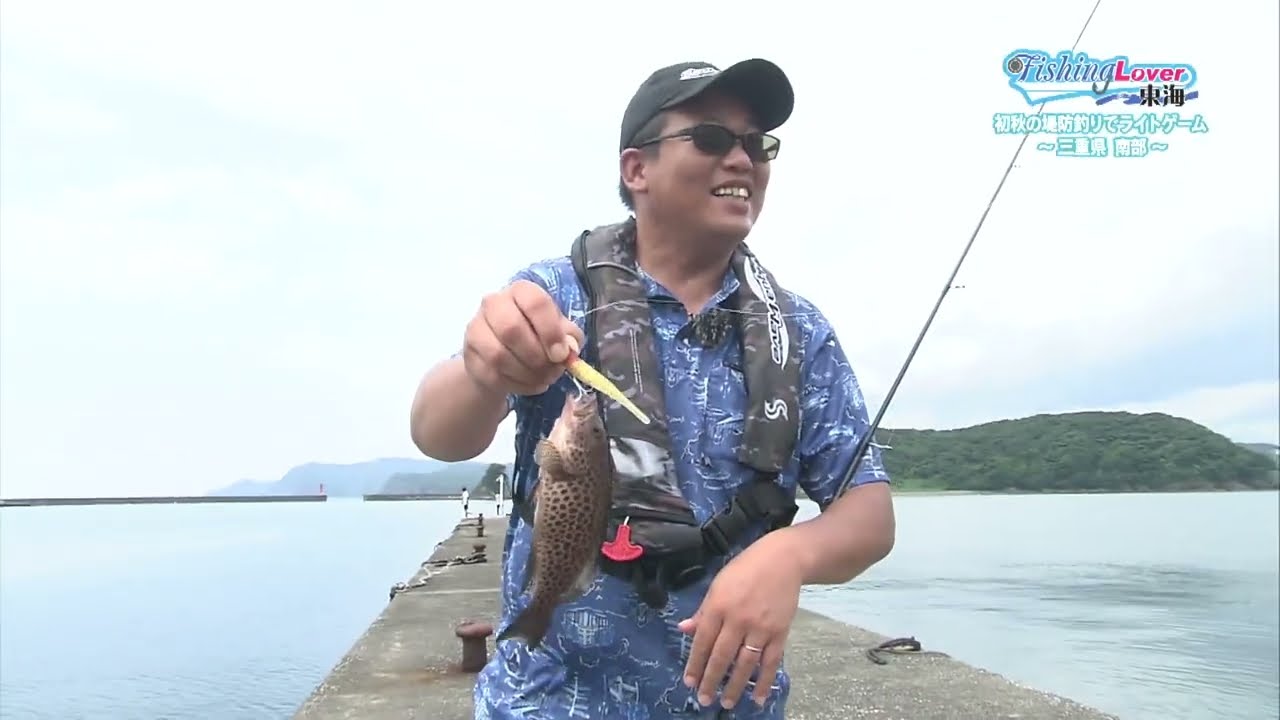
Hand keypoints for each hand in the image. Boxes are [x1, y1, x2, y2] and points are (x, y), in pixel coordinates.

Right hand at [462, 280, 583, 396]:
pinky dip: (516, 384)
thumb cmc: (536, 336)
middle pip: (511, 328)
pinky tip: (528, 383)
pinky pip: (492, 374)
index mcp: (521, 291)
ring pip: (499, 355)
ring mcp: (476, 329)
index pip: (535, 302)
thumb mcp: (559, 332)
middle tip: (551, 370)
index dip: (550, 331)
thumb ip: (569, 337)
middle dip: (536, 356)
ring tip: (542, 378)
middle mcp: (494, 303)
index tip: (560, 354)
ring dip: (526, 374)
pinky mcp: (470, 355)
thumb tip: (569, 348)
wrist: (502, 356)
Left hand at [677, 531, 802, 709]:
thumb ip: (703, 610)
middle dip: (711, 680)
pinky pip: (770, 662)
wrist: (783, 560)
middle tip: (704, 700)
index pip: (702, 641)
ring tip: (726, 703)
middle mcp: (738, 620)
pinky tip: (757, 697)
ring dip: (734, 686)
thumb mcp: (718, 584)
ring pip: (745, 664)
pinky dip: (763, 681)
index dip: (695, 664)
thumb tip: (684, 629)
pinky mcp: (779, 633)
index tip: (689, 683)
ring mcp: (760, 628)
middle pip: (721, 657)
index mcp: (719, 606)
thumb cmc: (745, 569)